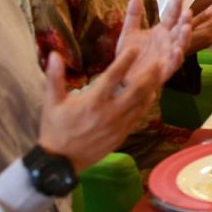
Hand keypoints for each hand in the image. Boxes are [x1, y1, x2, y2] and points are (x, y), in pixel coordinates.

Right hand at [38, 48, 163, 172]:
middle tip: (158, 61)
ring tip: (159, 74)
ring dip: (151, 88)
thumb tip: (54, 54)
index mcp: (92, 102)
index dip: (125, 61)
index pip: (112, 77)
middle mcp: (109, 113)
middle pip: (135, 91)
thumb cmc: (55, 129)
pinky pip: (138, 117)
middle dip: (148, 75)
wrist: (61, 162)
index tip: (135, 48)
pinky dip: (146, 104)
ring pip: (140, 104)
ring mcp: (118, 125)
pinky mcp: (122, 135)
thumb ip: (54, 77)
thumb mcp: (52, 102)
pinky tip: (151, 94)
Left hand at [115, 0, 190, 84]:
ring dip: (185, 37)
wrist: (122, 77)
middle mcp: (168, 43)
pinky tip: (177, 50)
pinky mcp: (164, 71)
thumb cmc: (129, 55)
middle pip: (179, 29)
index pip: (171, 16)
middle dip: (185, 21)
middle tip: (187, 11)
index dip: (175, 6)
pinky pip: (173, 64)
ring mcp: (168, 56)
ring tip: (186, 27)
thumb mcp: (129, 32)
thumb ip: (133, 15)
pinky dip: (176, 58)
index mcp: (161, 32)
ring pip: (181, 45)